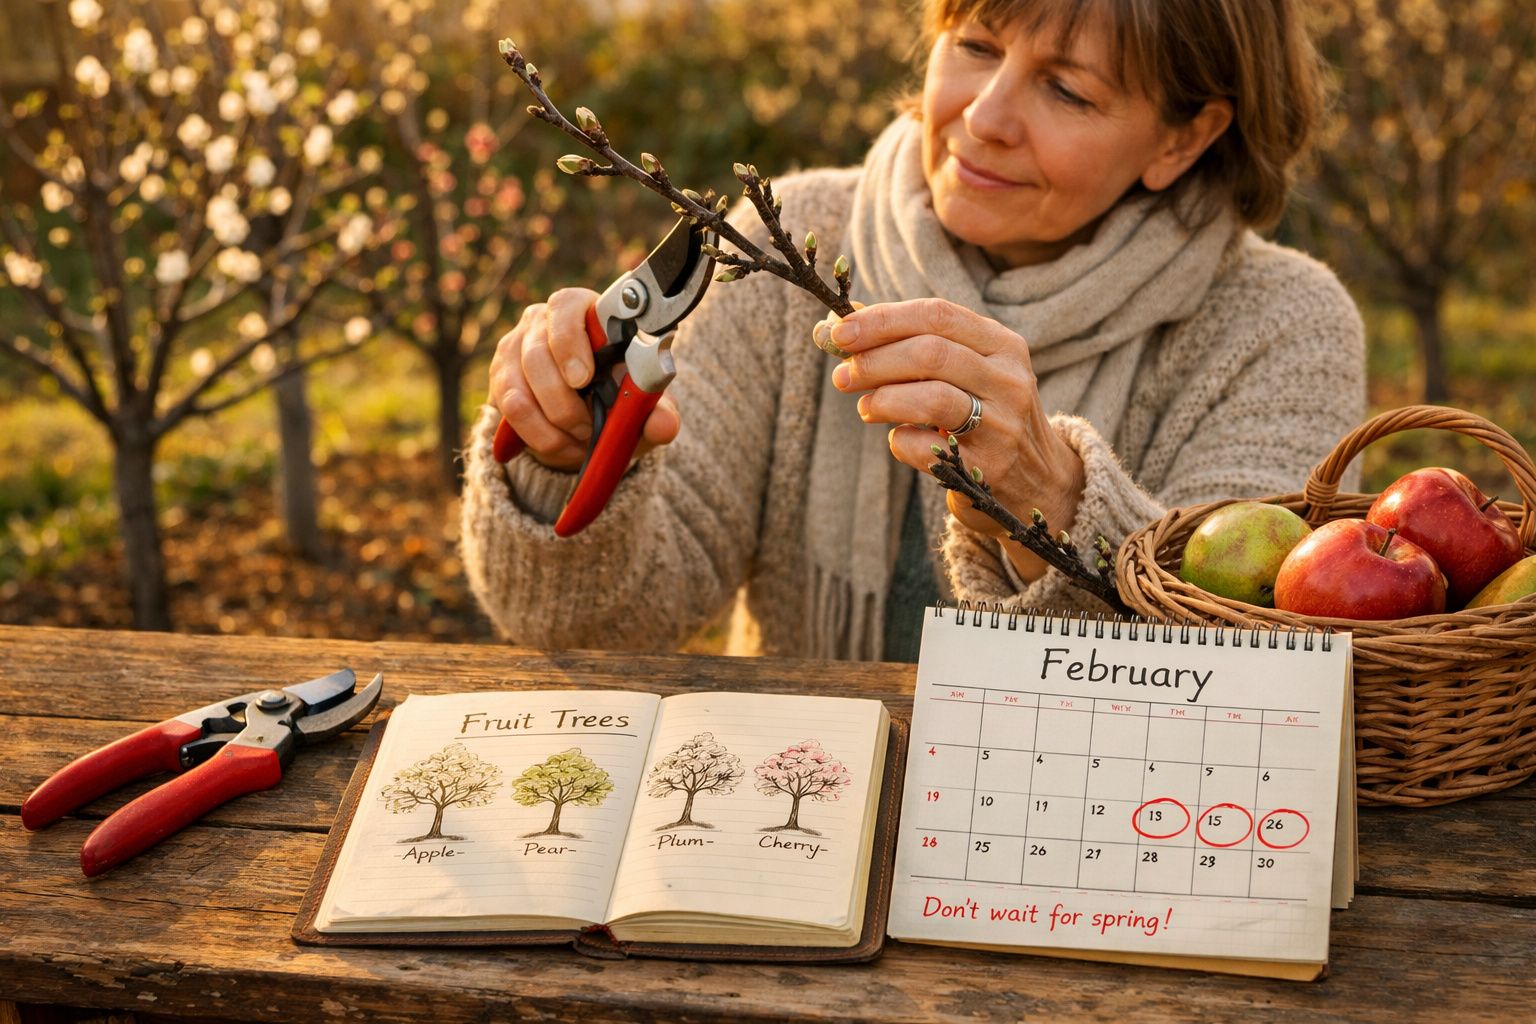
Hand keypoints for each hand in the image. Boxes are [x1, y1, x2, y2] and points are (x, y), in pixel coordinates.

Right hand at [488, 287, 681, 471]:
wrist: (587, 423)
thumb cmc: (619, 398)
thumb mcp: (643, 407)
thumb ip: (658, 413)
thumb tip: (665, 426)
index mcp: (584, 311)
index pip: (566, 307)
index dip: (570, 342)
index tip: (584, 379)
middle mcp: (541, 320)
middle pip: (538, 356)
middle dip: (565, 405)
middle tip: (588, 429)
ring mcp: (513, 347)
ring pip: (519, 390)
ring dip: (551, 426)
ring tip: (578, 440)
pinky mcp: (498, 378)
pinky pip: (508, 410)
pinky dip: (537, 435)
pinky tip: (559, 444)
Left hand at [818, 298, 1085, 576]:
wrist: (1038, 484)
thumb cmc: (984, 416)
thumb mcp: (965, 371)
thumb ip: (912, 343)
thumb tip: (837, 323)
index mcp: (1003, 345)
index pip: (937, 315)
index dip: (882, 320)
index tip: (839, 332)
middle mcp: (1009, 381)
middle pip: (930, 353)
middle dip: (874, 361)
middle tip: (842, 375)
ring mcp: (1003, 426)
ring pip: (931, 398)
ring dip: (883, 399)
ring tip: (865, 407)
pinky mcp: (988, 470)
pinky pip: (925, 447)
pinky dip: (899, 441)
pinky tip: (901, 439)